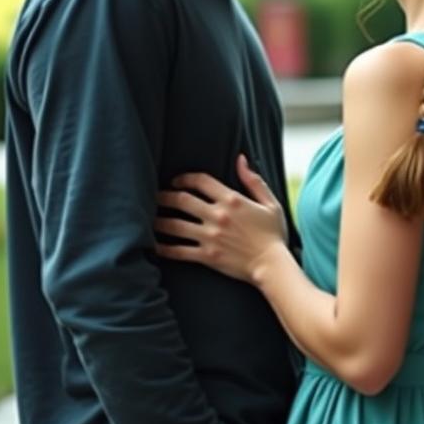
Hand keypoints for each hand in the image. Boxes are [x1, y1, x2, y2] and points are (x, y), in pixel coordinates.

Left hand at [154, 154, 286, 282]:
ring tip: (150, 217)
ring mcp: (210, 237)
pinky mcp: (206, 256)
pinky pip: (179, 251)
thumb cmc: (273, 233)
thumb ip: (253, 180)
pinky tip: (154, 245)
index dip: (185, 178)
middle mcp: (217, 216)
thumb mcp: (269, 202)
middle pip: (182, 200)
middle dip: (165, 196)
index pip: (201, 182)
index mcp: (232, 200)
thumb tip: (241, 159)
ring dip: (159, 220)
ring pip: (176, 225)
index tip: (176, 181)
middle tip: (154, 196)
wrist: (272, 265)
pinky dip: (164, 247)